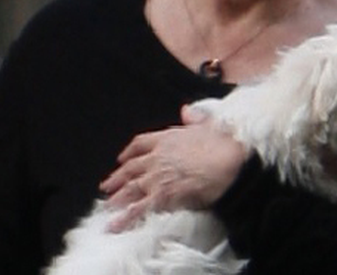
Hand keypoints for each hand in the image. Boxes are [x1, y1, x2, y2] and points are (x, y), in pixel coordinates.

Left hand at [98, 105, 248, 231]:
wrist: (229, 163)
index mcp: (167, 139)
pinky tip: (115, 225)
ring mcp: (157, 177)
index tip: (122, 158)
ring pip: (130, 188)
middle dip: (117, 178)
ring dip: (117, 197)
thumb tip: (187, 111)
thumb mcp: (209, 124)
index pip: (140, 144)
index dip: (129, 152)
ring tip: (109, 205)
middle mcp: (157, 157)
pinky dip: (125, 218)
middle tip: (107, 185)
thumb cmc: (223, 145)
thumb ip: (195, 118)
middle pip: (131, 168)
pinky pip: (139, 208)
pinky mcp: (162, 196)